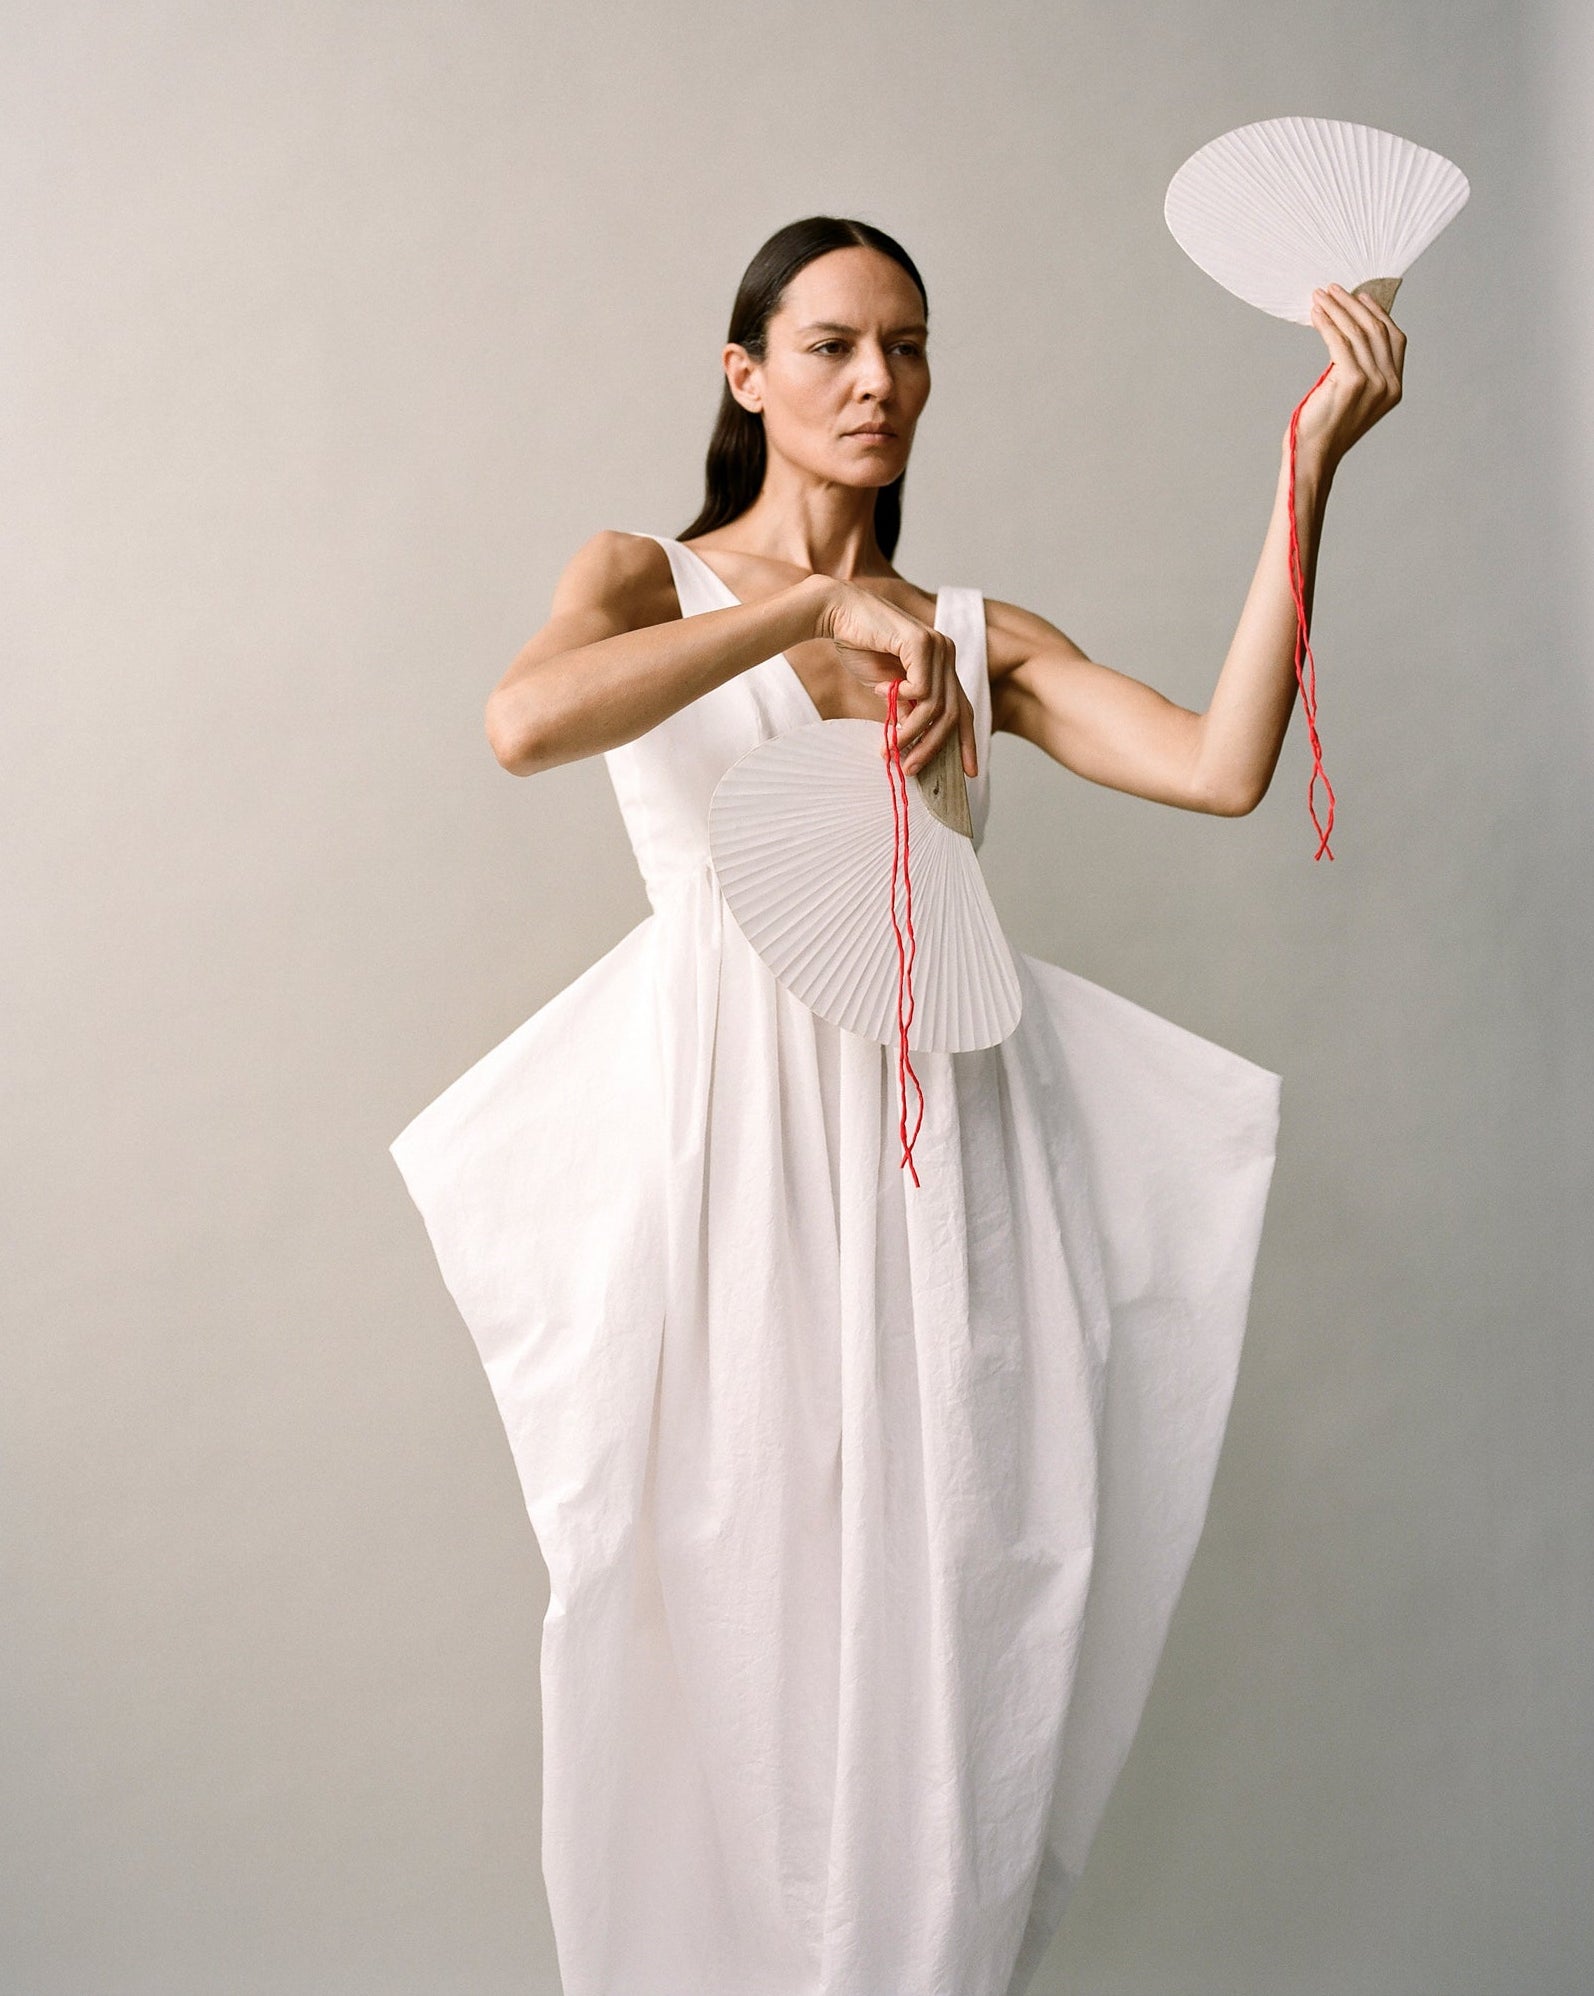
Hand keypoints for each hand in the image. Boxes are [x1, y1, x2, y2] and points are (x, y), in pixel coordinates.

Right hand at [814, 577, 977, 778]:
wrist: (838, 614)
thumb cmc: (861, 646)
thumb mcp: (889, 687)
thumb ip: (906, 707)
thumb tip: (914, 737)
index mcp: (943, 663)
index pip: (963, 708)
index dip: (967, 742)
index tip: (968, 772)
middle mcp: (947, 653)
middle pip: (954, 713)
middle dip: (933, 747)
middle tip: (911, 769)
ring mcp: (938, 646)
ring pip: (936, 706)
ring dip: (912, 733)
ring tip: (891, 748)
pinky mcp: (922, 641)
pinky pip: (922, 688)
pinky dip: (904, 700)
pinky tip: (884, 693)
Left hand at [1290, 282, 1406, 471]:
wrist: (1313, 455)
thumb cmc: (1325, 427)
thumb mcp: (1351, 395)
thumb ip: (1361, 369)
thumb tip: (1351, 330)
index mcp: (1395, 388)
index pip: (1394, 338)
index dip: (1378, 313)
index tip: (1359, 296)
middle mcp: (1390, 384)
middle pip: (1377, 330)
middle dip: (1353, 305)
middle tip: (1332, 289)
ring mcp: (1374, 384)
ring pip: (1358, 333)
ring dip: (1337, 310)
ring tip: (1320, 297)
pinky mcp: (1352, 382)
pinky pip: (1340, 342)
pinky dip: (1327, 324)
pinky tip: (1316, 314)